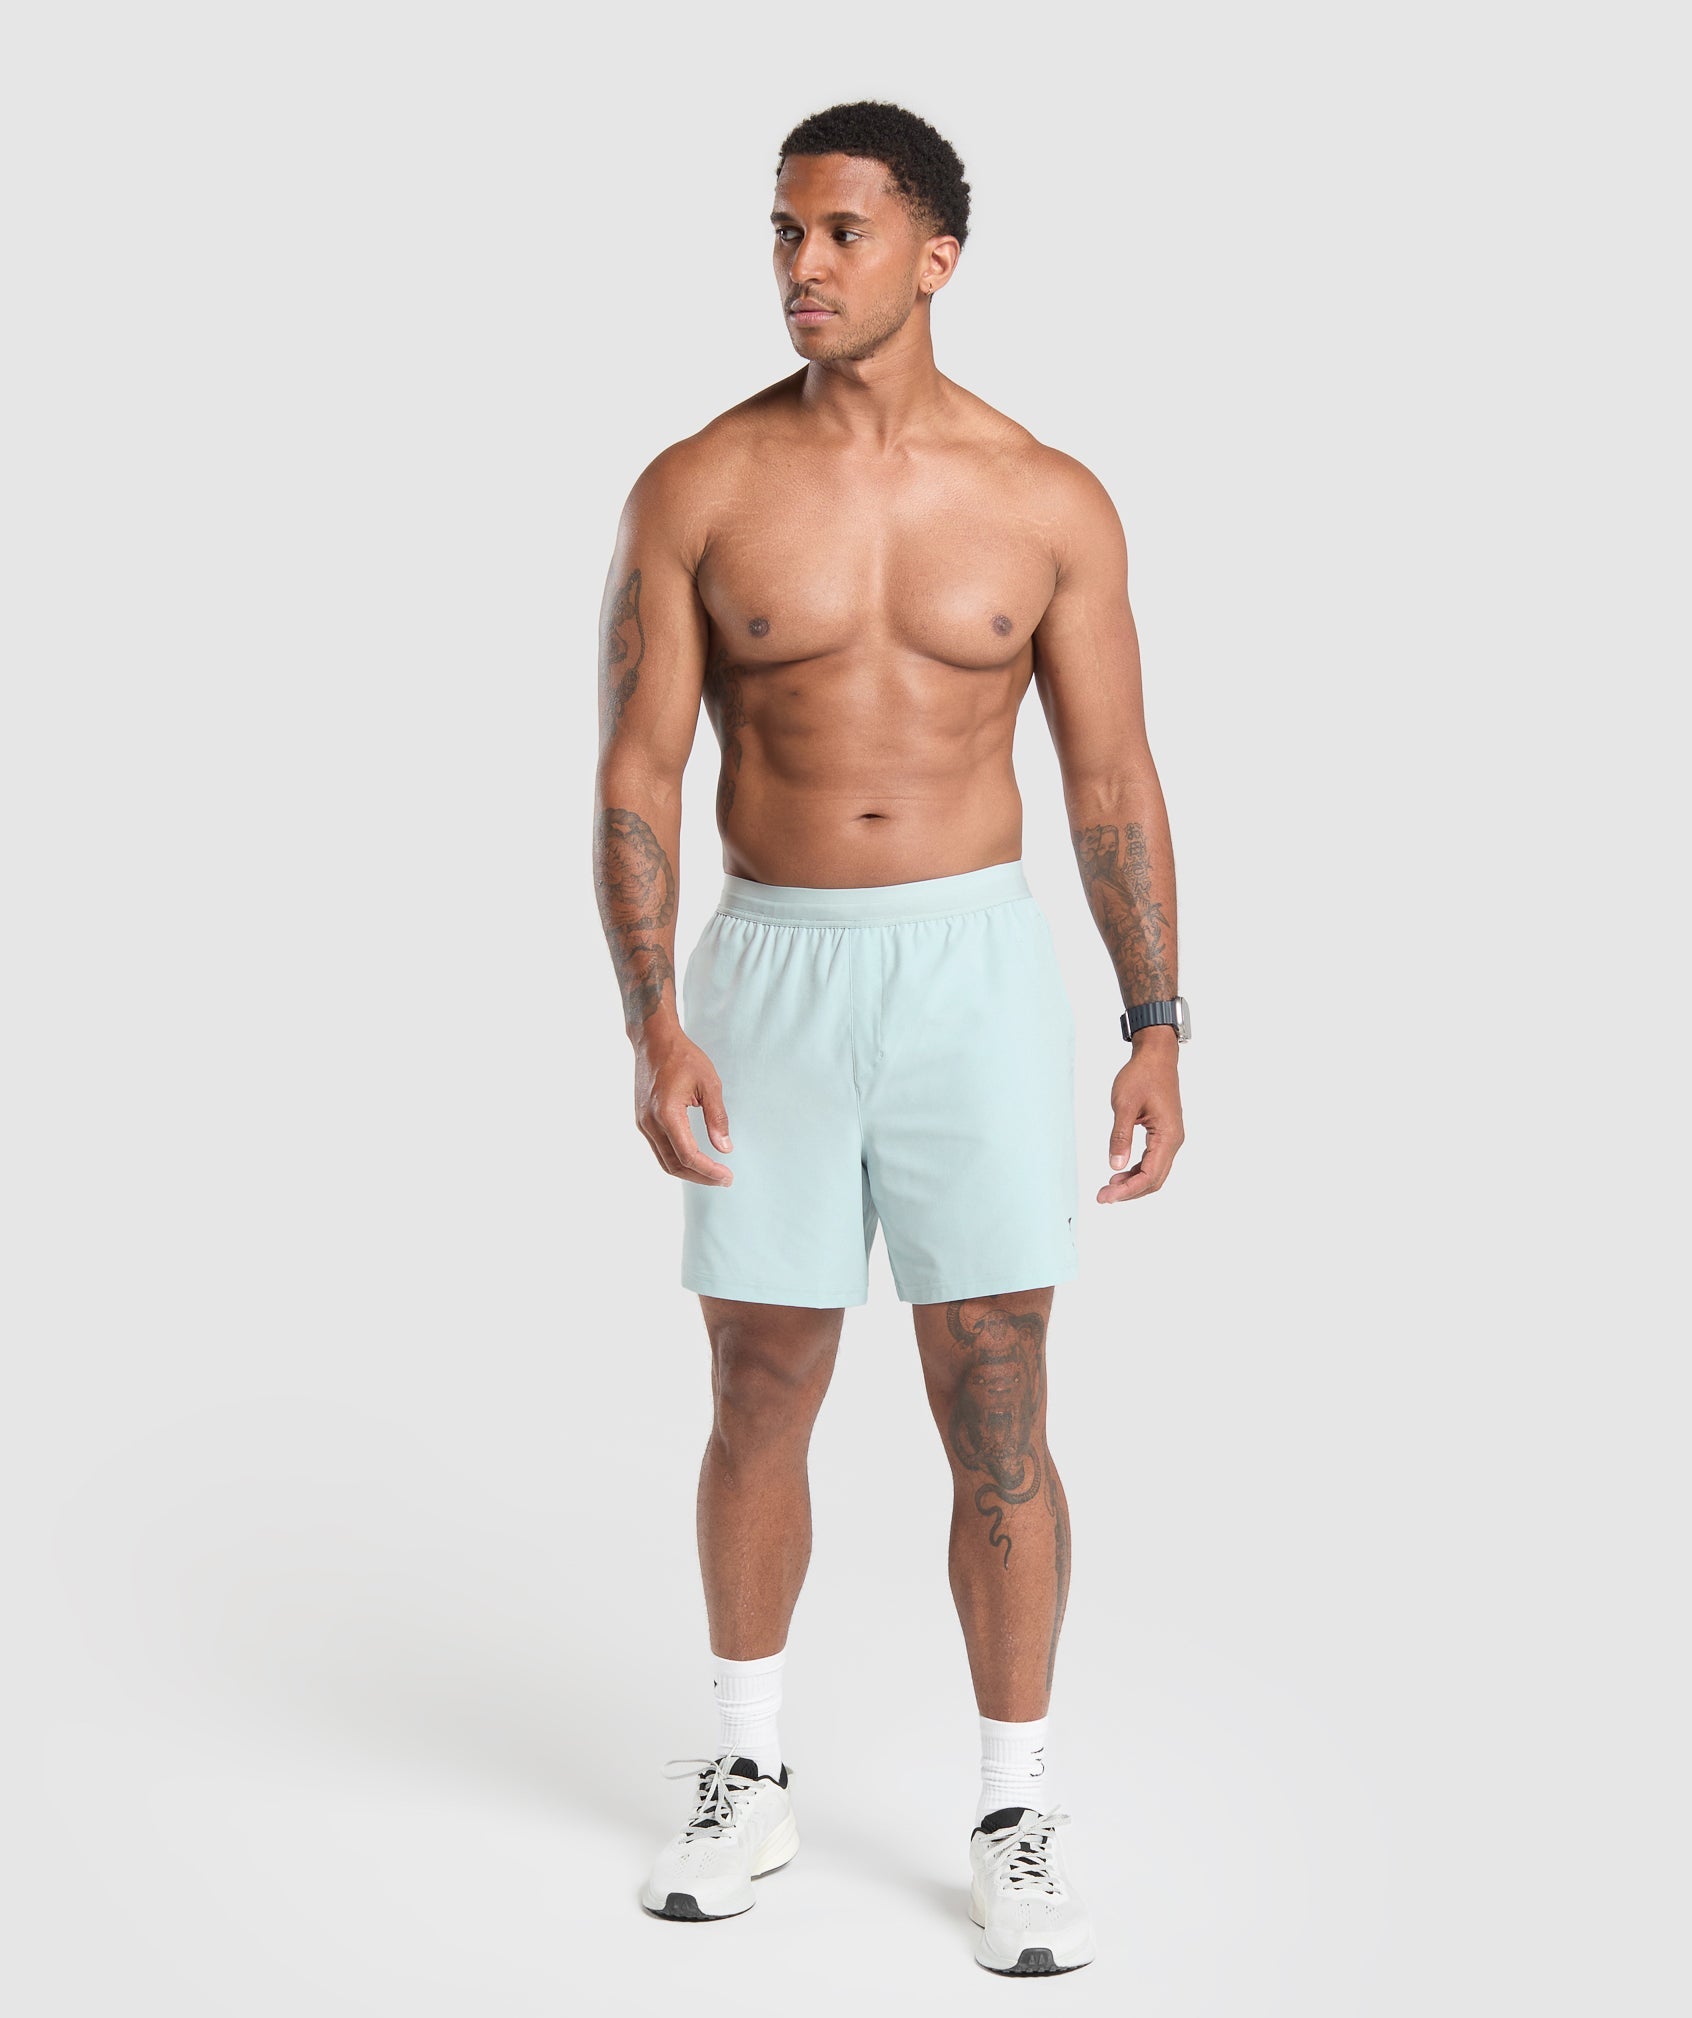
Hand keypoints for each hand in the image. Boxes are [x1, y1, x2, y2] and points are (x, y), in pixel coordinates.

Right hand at [634, 1028, 734, 1184]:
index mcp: (667, 1114)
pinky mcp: (642, 1121)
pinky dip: (677, 1160)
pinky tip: (695, 1159)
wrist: (653, 1040)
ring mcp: (643, 1123)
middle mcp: (650, 1123)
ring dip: (689, 1171)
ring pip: (665, 1161)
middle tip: (724, 1180)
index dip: (709, 1171)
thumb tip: (725, 1148)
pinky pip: (659, 1149)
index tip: (728, 1177)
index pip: (688, 1155)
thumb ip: (717, 1118)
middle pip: (674, 1165)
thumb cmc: (682, 1057)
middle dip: (701, 1177)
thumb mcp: (709, 1084)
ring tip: (712, 1174)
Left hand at [1099, 1040, 1183, 1202]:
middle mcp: (1173, 1141)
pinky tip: (1119, 1172)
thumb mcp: (1125, 1105)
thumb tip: (1115, 1166)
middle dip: (1129, 1192)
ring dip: (1132, 1183)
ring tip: (1108, 1188)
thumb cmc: (1142, 1075)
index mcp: (1168, 1135)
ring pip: (1154, 1173)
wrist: (1156, 1056)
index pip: (1149, 1175)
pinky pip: (1152, 1161)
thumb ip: (1120, 1137)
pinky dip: (1136, 1171)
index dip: (1127, 1191)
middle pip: (1154, 1180)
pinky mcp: (1164, 1134)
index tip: (1105, 1196)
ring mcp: (1170, 1138)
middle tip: (1102, 1197)